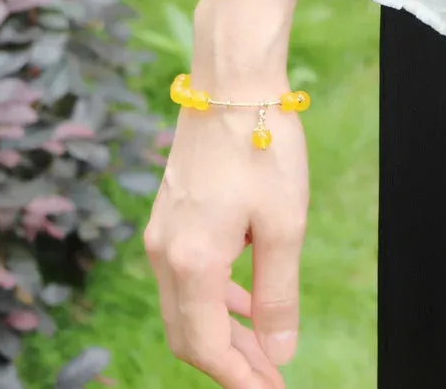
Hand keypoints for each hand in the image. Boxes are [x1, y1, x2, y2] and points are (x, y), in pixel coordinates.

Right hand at [144, 91, 308, 387]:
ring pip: (186, 307)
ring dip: (224, 333)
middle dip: (230, 363)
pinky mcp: (170, 218)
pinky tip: (248, 298)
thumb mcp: (283, 227)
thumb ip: (277, 297)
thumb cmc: (262, 148)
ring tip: (266, 348)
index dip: (239, 379)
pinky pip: (186, 277)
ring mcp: (162, 234)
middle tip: (272, 377)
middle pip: (188, 334)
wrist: (229, 85)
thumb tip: (278, 354)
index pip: (206, 346)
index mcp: (191, 261)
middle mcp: (165, 253)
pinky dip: (215, 299)